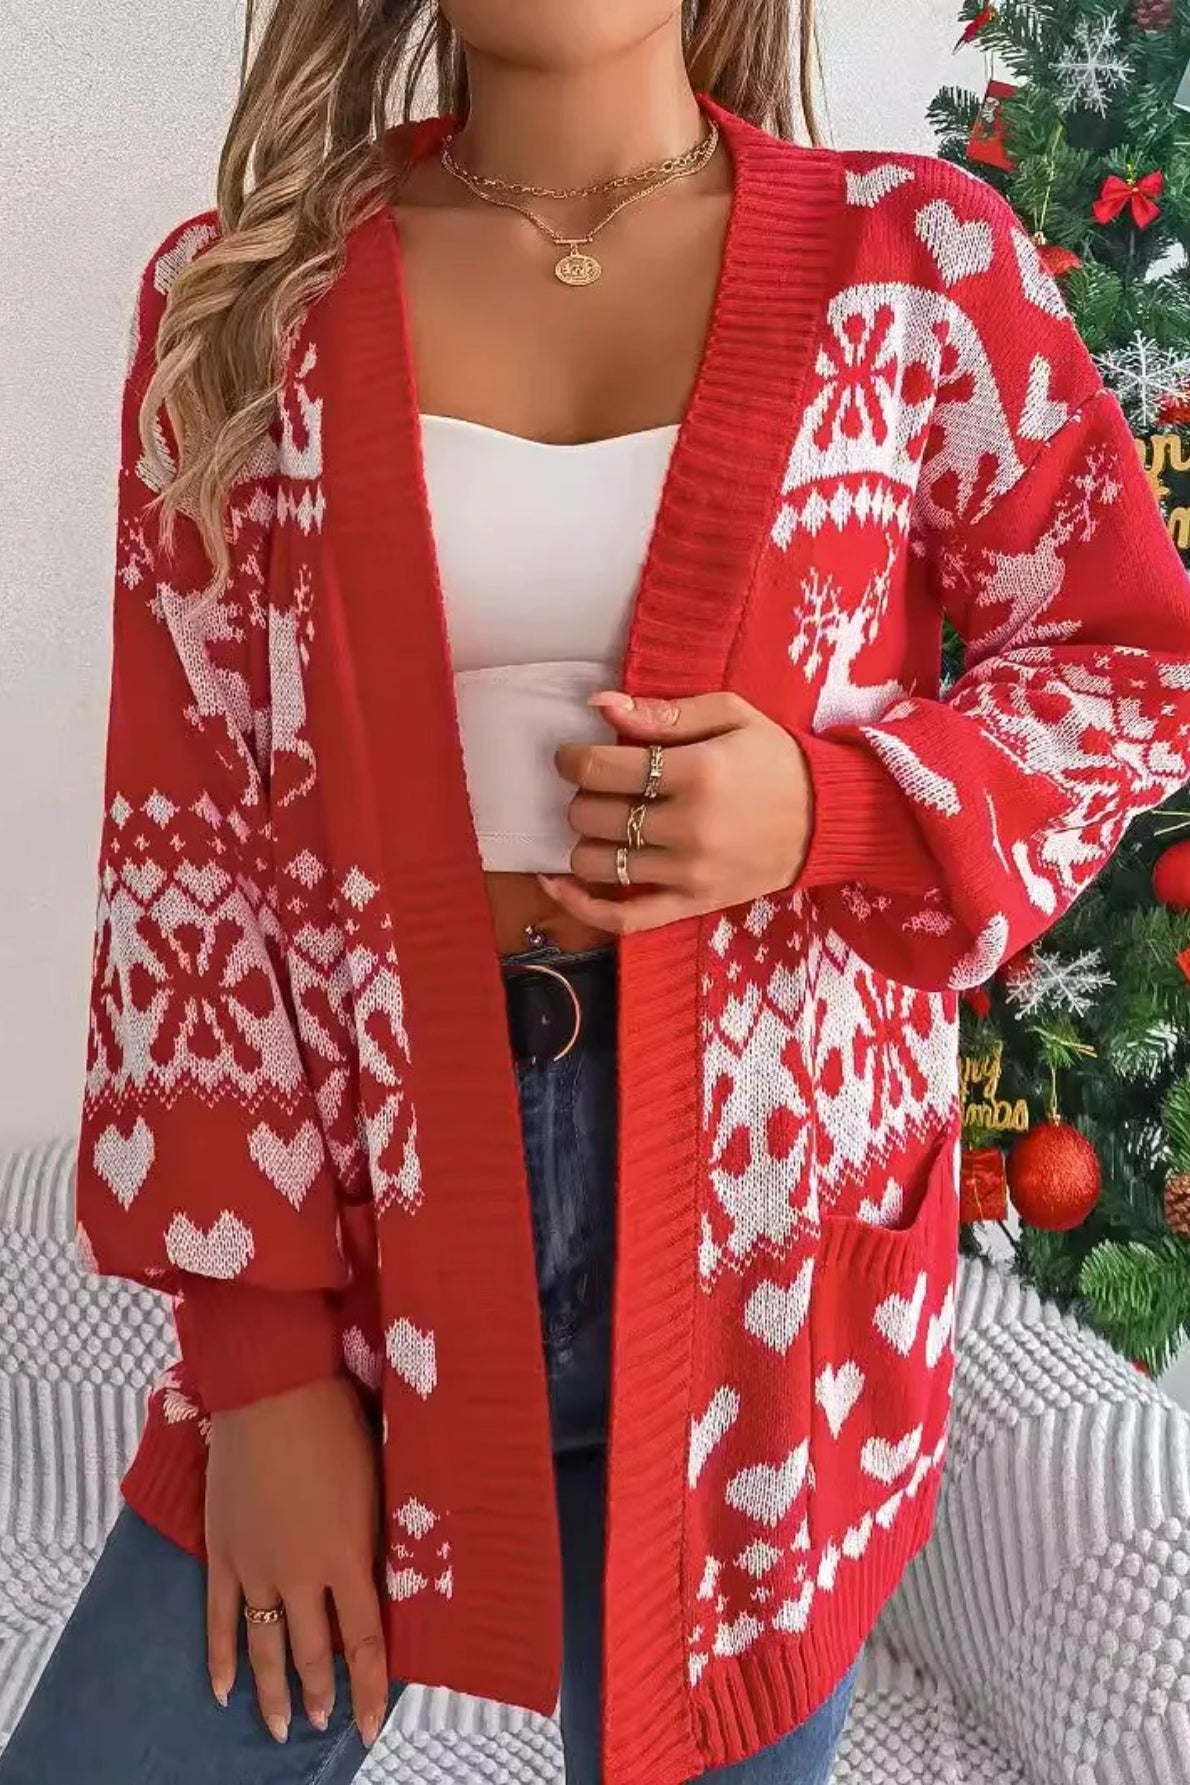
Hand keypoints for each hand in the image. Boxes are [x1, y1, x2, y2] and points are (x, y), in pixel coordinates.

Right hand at [205, 1377, 386, 1748]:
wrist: (273, 1392)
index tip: (373, 1725)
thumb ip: (372, 1539)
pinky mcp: (222, 1552)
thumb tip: (378, 1576)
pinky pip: (219, 1618)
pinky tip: (222, 1689)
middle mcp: (301, 1574)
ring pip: (264, 1646)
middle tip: (323, 1723)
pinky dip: (219, 1658)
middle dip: (321, 1694)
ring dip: (274, 1691)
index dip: (370, 1688)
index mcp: (348, 1556)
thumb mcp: (375, 1484)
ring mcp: (256, 1567)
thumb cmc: (336, 1425)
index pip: (364, 1641)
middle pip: (313, 1651)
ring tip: (282, 1726)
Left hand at [546, 690, 812, 934]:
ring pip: (599, 865)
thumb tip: (599, 705)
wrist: (828, 818)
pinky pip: (624, 918)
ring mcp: (689, 873)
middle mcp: (690, 827)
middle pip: (593, 817)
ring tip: (597, 826)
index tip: (572, 756)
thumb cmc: (775, 759)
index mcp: (698, 772)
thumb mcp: (730, 715)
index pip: (602, 769)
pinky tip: (556, 884)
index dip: (573, 760)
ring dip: (583, 842)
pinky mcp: (693, 904)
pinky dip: (581, 906)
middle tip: (598, 788)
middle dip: (582, 798)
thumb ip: (663, 712)